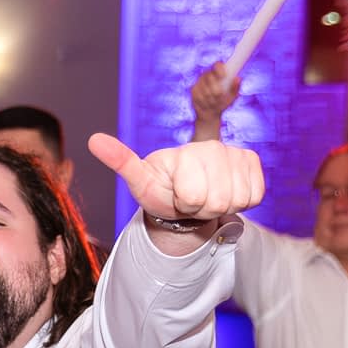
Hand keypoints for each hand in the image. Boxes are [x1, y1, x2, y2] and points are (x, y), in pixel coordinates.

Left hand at [89, 133, 263, 222]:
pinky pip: (255, 196)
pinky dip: (241, 202)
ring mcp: (235, 153)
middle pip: (217, 201)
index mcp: (184, 152)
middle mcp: (212, 146)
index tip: (176, 194)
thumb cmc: (162, 188)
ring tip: (206, 195)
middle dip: (203, 208)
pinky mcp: (252, 162)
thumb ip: (121, 161)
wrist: (186, 193)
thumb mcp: (140, 181)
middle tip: (192, 199)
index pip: (193, 197)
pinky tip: (226, 191)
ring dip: (221, 206)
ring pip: (237, 200)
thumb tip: (93, 140)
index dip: (185, 204)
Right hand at [189, 62, 240, 121]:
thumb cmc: (223, 102)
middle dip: (216, 88)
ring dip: (211, 98)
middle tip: (220, 95)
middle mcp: (207, 75)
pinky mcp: (193, 90)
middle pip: (210, 77)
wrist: (211, 114)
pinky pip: (199, 96)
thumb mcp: (232, 96)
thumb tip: (238, 78)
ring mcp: (199, 82)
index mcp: (217, 73)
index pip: (217, 65)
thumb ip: (236, 88)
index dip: (219, 69)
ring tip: (214, 103)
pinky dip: (204, 102)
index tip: (224, 76)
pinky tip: (206, 104)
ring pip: (205, 89)